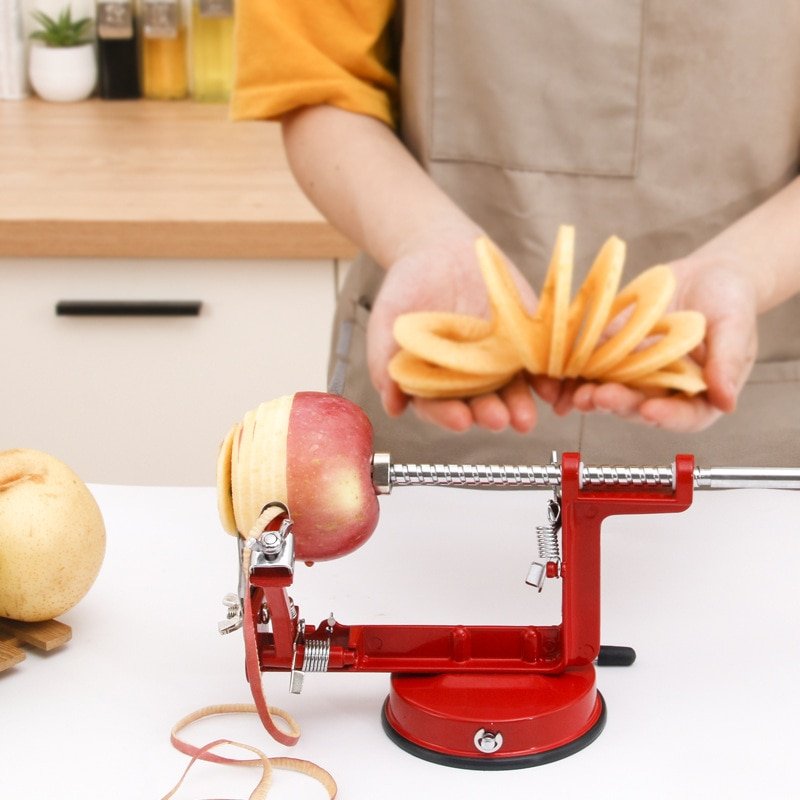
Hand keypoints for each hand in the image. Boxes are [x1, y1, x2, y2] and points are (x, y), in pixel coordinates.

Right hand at [367, 235, 540, 432]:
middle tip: (497, 418)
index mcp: (432, 380)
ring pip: (510, 390)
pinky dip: (546, 377)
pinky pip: (537, 362)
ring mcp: (497, 361)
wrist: (439, 248)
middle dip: (488, 413)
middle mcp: (466, 378)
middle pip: (478, 403)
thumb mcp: (387, 319)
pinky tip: (552, 387)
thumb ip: (384, 360)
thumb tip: (393, 407)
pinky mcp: (523, 340)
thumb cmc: (407, 287)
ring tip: (524, 416)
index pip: (439, 406)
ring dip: (519, 405)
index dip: (448, 414)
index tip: (460, 419)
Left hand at [566, 255, 758, 430]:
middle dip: (619, 403)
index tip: (650, 410)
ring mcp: (635, 375)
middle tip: (601, 396)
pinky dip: (574, 374)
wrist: (705, 274)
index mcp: (700, 393)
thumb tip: (727, 401)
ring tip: (577, 392)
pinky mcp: (612, 355)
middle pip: (640, 407)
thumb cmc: (730, 300)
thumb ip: (729, 361)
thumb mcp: (735, 325)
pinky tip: (558, 378)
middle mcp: (664, 391)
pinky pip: (592, 367)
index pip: (686, 415)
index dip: (668, 417)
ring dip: (591, 395)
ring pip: (611, 392)